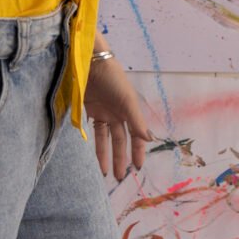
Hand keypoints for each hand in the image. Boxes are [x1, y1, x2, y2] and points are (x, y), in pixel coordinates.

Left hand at [84, 54, 151, 179]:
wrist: (90, 61)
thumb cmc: (112, 78)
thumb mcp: (127, 100)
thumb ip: (136, 121)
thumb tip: (150, 140)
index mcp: (129, 110)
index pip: (135, 136)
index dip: (137, 151)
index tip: (137, 168)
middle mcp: (117, 113)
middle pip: (120, 140)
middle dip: (120, 158)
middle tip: (119, 177)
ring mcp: (102, 111)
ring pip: (105, 138)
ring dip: (105, 154)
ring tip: (105, 172)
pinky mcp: (88, 108)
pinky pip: (93, 129)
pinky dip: (94, 142)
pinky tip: (92, 154)